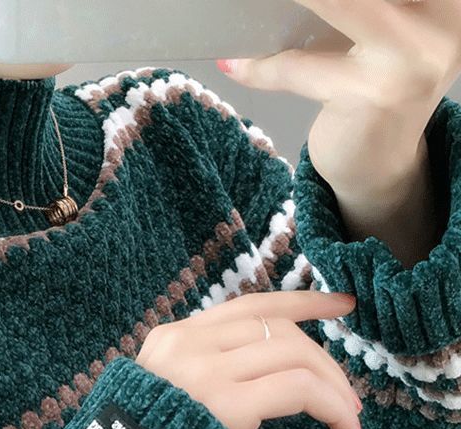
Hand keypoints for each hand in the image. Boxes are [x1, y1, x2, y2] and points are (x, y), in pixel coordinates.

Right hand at [135, 291, 362, 428]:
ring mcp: (204, 371)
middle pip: (277, 327)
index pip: (248, 306)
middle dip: (324, 358)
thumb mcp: (163, 396)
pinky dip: (332, 404)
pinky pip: (298, 387)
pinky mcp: (225, 402)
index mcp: (171, 338)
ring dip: (333, 384)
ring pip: (294, 351)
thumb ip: (200, 374)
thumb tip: (259, 376)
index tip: (341, 304)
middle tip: (347, 395)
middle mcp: (186, 344)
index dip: (302, 301)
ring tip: (349, 417)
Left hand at [215, 0, 460, 199]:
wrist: (381, 164)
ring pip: (335, 0)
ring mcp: (413, 54)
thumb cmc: (375, 82)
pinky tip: (236, 61)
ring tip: (240, 5)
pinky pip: (300, 67)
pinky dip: (263, 66)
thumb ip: (352, 5)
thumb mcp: (382, 24)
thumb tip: (284, 2)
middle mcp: (443, 13)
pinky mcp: (372, 94)